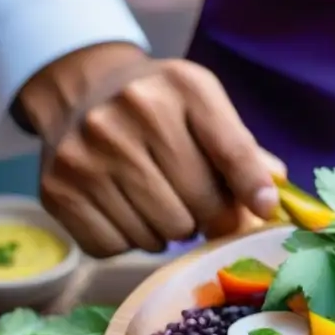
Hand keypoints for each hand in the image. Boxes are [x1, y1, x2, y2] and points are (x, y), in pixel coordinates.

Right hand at [19, 43, 284, 256]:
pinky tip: (127, 211)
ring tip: (159, 203)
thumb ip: (243, 152)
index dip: (253, 189)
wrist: (81, 92)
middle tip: (197, 206)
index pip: (234, 151)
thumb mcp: (205, 109)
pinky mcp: (59, 189)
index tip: (263, 211)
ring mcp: (90, 151)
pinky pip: (118, 246)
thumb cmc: (160, 110)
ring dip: (170, 231)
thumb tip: (275, 199)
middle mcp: (132, 112)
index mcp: (184, 88)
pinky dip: (130, 241)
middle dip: (208, 216)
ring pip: (162, 233)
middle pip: (201, 205)